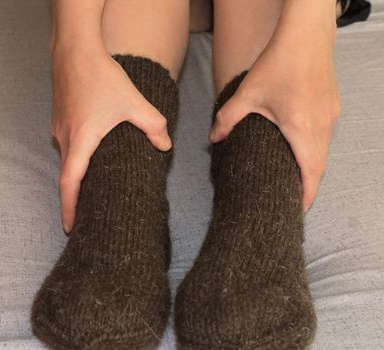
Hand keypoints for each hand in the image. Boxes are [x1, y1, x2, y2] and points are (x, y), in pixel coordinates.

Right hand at [51, 48, 171, 233]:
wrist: (74, 50)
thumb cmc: (101, 76)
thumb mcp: (133, 101)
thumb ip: (153, 125)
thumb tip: (165, 146)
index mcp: (80, 140)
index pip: (70, 183)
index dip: (69, 208)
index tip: (69, 227)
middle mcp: (65, 138)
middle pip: (67, 176)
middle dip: (74, 199)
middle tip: (85, 217)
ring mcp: (58, 128)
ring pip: (67, 160)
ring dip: (76, 177)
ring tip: (91, 190)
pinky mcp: (59, 119)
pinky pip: (67, 146)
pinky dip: (77, 158)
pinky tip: (91, 157)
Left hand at [209, 23, 339, 211]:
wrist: (307, 36)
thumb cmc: (279, 63)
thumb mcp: (247, 93)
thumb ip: (227, 119)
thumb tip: (214, 139)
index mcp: (302, 128)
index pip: (310, 172)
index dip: (306, 195)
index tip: (297, 210)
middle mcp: (321, 127)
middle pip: (319, 166)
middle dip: (307, 185)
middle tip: (290, 197)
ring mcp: (330, 117)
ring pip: (324, 152)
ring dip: (312, 167)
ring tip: (293, 177)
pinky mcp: (332, 107)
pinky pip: (325, 136)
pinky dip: (315, 149)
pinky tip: (298, 148)